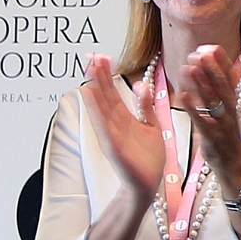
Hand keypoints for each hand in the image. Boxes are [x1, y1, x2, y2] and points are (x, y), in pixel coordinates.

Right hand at [82, 54, 169, 198]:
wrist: (147, 184)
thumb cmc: (148, 157)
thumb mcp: (151, 125)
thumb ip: (146, 106)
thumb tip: (142, 84)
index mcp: (123, 118)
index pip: (112, 92)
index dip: (107, 75)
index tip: (102, 56)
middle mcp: (114, 124)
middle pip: (104, 95)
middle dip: (98, 76)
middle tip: (91, 55)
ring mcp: (111, 134)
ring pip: (100, 106)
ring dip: (94, 87)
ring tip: (89, 69)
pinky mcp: (113, 146)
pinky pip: (104, 125)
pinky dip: (97, 110)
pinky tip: (91, 95)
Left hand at [168, 45, 240, 186]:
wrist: (235, 165)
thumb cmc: (228, 135)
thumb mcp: (231, 110)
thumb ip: (228, 88)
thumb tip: (231, 65)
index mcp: (233, 103)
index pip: (229, 78)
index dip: (221, 62)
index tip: (212, 46)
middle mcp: (230, 112)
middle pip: (222, 87)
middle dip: (211, 68)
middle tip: (200, 52)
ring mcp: (222, 125)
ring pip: (213, 102)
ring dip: (201, 84)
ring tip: (189, 67)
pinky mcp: (212, 138)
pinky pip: (202, 121)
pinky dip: (193, 108)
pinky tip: (182, 96)